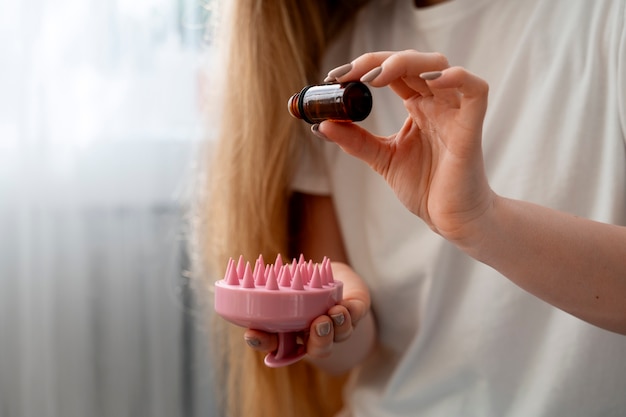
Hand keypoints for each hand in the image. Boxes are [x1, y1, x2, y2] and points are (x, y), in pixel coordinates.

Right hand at [243, 262, 370, 360]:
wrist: (332, 275)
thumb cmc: (301, 280)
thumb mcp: (284, 279)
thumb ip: (273, 283)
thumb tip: (255, 277)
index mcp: (290, 329)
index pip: (272, 343)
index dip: (262, 342)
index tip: (254, 334)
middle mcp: (314, 334)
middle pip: (315, 349)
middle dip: (317, 341)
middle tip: (316, 325)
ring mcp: (337, 326)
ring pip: (338, 337)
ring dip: (336, 327)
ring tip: (333, 313)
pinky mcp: (355, 312)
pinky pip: (355, 317)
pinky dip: (350, 313)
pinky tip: (344, 307)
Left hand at [319, 50, 494, 244]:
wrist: (450, 218)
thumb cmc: (425, 187)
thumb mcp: (382, 158)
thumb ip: (355, 140)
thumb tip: (320, 125)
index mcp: (417, 106)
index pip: (391, 71)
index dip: (364, 66)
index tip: (333, 77)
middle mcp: (436, 102)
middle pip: (411, 62)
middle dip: (377, 61)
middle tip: (347, 75)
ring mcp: (455, 112)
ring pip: (439, 66)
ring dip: (406, 63)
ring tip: (375, 78)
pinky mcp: (471, 127)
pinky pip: (476, 91)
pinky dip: (456, 78)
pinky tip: (431, 81)